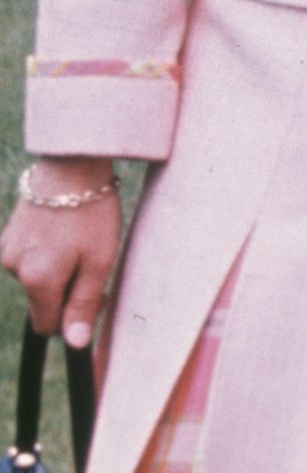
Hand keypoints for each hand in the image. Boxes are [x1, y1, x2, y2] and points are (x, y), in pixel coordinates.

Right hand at [0, 157, 120, 345]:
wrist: (72, 160)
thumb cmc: (91, 210)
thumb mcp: (99, 260)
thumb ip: (83, 305)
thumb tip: (74, 344)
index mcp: (37, 280)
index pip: (47, 325)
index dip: (72, 317)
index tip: (95, 292)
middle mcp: (14, 267)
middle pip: (41, 299)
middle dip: (65, 289)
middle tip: (92, 258)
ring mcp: (8, 247)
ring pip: (36, 276)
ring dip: (56, 266)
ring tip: (78, 234)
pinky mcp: (9, 230)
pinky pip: (29, 255)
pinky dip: (46, 249)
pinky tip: (63, 225)